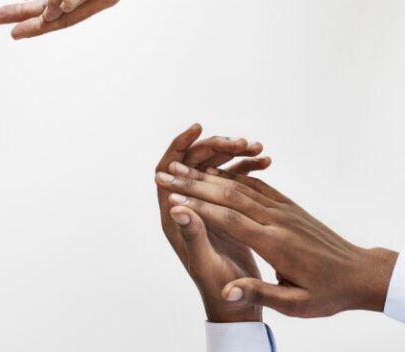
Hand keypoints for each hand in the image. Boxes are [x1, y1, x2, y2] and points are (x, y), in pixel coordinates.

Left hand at [154, 124, 269, 321]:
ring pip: (215, 169)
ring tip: (258, 149)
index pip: (167, 170)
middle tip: (242, 143)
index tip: (198, 128)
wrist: (239, 304)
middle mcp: (188, 206)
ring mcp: (207, 207)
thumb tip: (177, 206)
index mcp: (174, 216)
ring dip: (235, 155)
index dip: (179, 146)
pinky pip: (233, 179)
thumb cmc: (219, 289)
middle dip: (216, 148)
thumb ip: (192, 236)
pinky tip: (266, 161)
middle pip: (194, 164)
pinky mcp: (226, 211)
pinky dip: (247, 167)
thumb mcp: (205, 263)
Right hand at [159, 162, 398, 316]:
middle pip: (229, 194)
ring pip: (239, 185)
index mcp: (276, 243)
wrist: (362, 274)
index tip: (171, 199)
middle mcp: (277, 220)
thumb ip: (260, 294)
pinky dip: (231, 176)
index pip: (229, 219)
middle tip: (165, 174)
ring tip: (181, 167)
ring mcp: (283, 209)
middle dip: (194, 183)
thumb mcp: (297, 305)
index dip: (198, 207)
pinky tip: (213, 172)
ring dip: (207, 174)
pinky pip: (255, 186)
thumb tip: (228, 292)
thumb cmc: (329, 293)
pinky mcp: (288, 206)